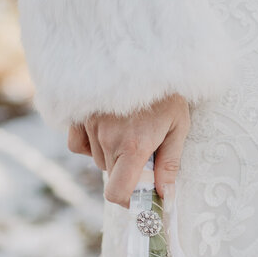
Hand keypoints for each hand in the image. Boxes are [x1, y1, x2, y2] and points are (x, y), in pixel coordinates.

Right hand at [67, 93, 188, 207]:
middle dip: (128, 173)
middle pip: (111, 176)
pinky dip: (90, 145)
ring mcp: (91, 126)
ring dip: (112, 156)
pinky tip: (107, 132)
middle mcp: (108, 139)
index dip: (128, 202)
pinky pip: (78, 145)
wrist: (148, 54)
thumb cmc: (168, 93)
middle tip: (146, 153)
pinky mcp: (80, 115)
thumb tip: (165, 196)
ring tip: (130, 132)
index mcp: (134, 147)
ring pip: (97, 160)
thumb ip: (170, 164)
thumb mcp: (179, 127)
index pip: (117, 193)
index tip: (141, 198)